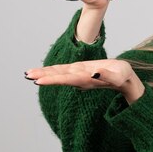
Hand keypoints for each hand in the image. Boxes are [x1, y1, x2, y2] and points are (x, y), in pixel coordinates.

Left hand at [25, 59, 144, 103]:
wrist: (125, 80)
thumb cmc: (123, 76)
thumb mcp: (119, 74)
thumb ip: (107, 75)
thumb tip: (95, 72)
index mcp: (87, 79)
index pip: (67, 79)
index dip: (52, 79)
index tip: (38, 81)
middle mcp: (80, 79)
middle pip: (58, 77)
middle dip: (43, 76)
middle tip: (27, 75)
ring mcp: (78, 75)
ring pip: (58, 74)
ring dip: (44, 73)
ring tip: (28, 74)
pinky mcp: (79, 71)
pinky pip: (63, 70)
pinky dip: (51, 70)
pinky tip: (42, 71)